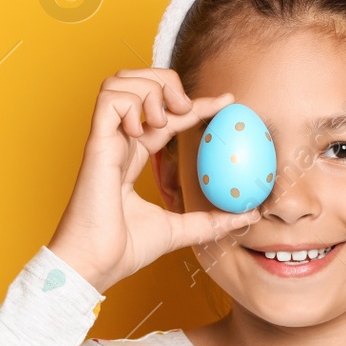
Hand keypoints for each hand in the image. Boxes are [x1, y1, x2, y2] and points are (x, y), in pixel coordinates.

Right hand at [47, 67, 259, 292]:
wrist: (96, 264)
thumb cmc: (124, 249)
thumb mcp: (179, 230)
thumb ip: (211, 220)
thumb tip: (249, 214)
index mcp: (134, 154)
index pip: (167, 114)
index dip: (196, 102)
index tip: (227, 102)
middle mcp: (120, 141)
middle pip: (138, 82)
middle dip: (167, 82)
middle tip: (187, 109)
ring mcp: (106, 140)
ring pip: (120, 82)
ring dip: (149, 90)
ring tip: (162, 119)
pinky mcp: (96, 144)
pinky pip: (109, 99)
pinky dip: (130, 103)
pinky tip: (141, 129)